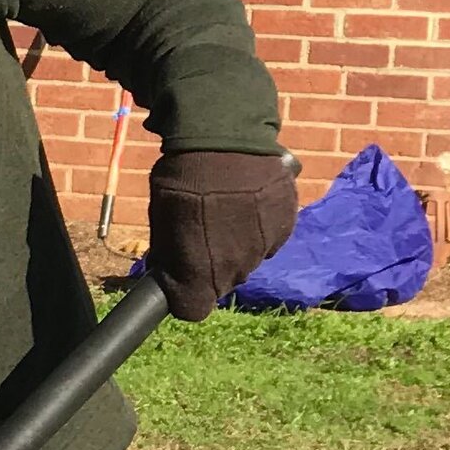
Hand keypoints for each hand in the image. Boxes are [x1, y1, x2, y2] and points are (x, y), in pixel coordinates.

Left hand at [145, 148, 297, 321]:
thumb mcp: (161, 218)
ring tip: (226, 211)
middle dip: (211, 267)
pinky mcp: (287, 224)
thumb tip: (168, 268)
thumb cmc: (183, 179)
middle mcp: (236, 271)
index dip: (183, 294)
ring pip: (248, 260)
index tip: (179, 276)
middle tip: (202, 231)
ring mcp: (265, 248)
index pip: (193, 310)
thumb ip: (168, 253)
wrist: (225, 139)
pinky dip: (260, 226)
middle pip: (222, 284)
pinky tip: (249, 202)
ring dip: (237, 244)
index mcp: (200, 277)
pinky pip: (270, 238)